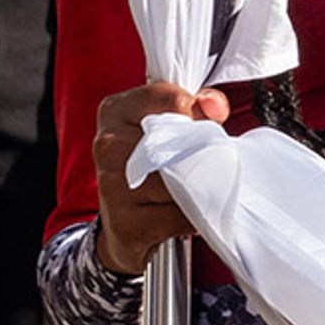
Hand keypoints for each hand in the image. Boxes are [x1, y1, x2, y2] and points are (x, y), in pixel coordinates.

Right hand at [89, 83, 233, 274]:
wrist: (124, 225)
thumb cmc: (152, 167)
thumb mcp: (168, 127)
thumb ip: (199, 107)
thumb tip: (216, 106)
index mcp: (116, 111)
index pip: (171, 98)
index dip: (197, 114)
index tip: (200, 128)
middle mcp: (108, 144)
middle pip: (177, 143)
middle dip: (200, 155)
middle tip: (205, 165)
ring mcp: (112, 184)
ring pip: (179, 181)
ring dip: (198, 188)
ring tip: (197, 190)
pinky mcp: (124, 222)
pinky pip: (178, 215)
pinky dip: (193, 216)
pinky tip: (188, 213)